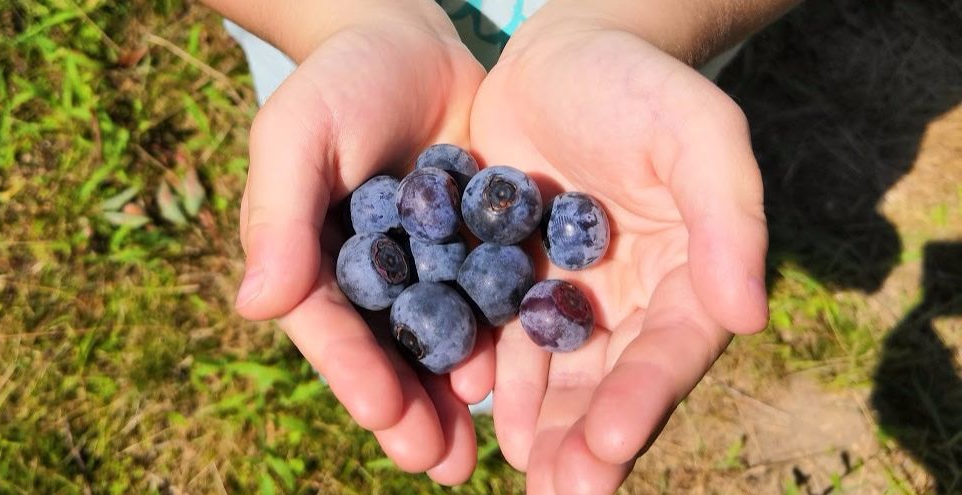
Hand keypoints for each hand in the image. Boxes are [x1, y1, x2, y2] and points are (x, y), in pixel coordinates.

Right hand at [229, 4, 490, 483]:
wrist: (413, 42)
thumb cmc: (340, 80)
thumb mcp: (298, 132)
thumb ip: (278, 213)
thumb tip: (254, 306)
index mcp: (311, 260)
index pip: (329, 326)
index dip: (354, 371)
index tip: (384, 412)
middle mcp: (367, 279)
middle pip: (384, 355)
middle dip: (407, 411)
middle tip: (437, 463)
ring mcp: (425, 271)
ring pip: (438, 346)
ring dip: (452, 400)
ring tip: (473, 451)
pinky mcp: (477, 254)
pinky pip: (489, 306)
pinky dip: (501, 344)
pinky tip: (521, 384)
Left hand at [469, 10, 768, 493]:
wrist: (561, 51)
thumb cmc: (641, 85)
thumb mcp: (697, 134)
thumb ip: (729, 217)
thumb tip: (748, 317)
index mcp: (687, 274)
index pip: (669, 351)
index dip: (643, 399)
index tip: (610, 444)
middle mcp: (630, 296)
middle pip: (614, 381)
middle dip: (589, 440)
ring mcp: (569, 290)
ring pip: (560, 372)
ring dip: (544, 425)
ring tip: (525, 475)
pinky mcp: (514, 276)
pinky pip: (504, 335)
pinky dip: (494, 372)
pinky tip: (475, 406)